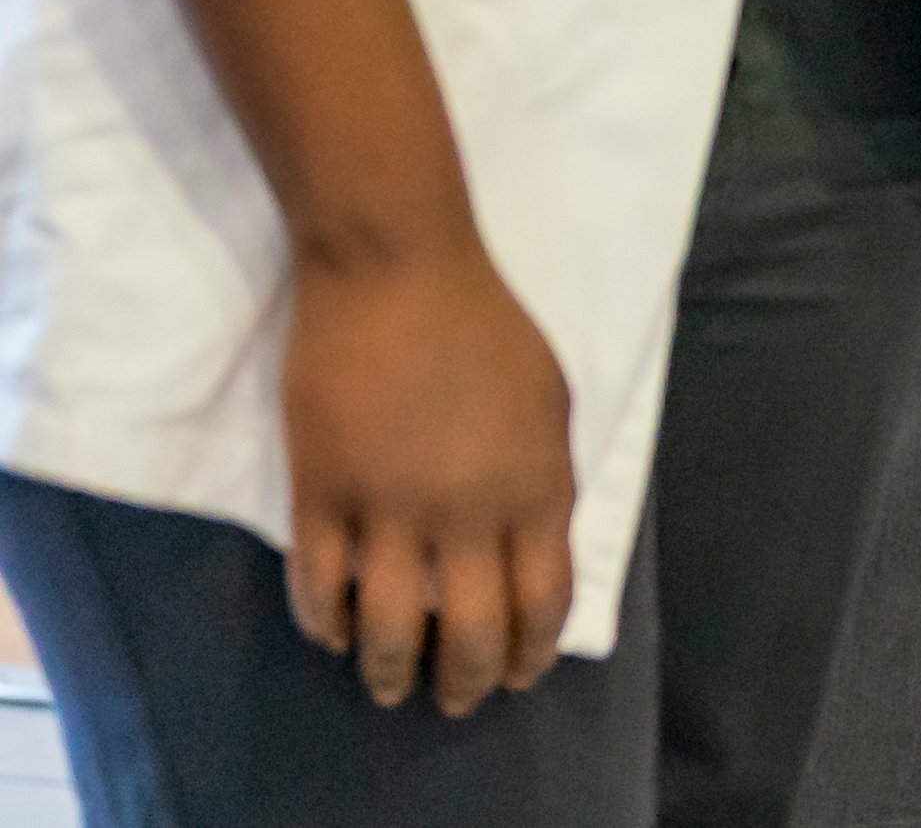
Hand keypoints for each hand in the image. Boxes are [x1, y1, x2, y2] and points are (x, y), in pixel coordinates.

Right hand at [278, 232, 576, 711]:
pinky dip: (324, 622)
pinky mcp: (320, 491)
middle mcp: (466, 513)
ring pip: (386, 626)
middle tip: (453, 701)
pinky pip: (318, 584)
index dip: (529, 651)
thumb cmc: (485, 326)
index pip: (541, 602)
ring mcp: (387, 506)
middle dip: (463, 681)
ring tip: (388, 686)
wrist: (399, 271)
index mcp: (535, 488)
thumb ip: (542, 480)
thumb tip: (529, 548)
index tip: (518, 675)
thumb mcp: (550, 404)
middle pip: (468, 632)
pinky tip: (331, 634)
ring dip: (388, 670)